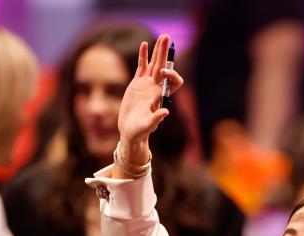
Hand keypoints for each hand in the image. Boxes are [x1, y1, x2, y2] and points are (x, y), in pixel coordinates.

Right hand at [116, 34, 183, 162]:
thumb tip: (165, 111)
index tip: (163, 72)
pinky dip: (143, 56)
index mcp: (161, 96)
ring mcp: (147, 85)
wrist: (130, 131)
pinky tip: (144, 45)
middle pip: (164, 67)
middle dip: (165, 53)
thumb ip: (156, 119)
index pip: (173, 81)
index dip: (172, 74)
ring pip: (154, 64)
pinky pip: (141, 67)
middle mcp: (156, 88)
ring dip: (157, 51)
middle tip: (167, 37)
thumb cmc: (140, 131)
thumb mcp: (147, 126)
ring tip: (161, 37)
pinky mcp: (137, 84)